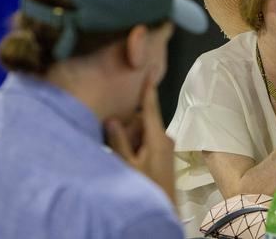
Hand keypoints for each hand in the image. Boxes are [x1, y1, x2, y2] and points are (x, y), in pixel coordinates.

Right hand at [104, 74, 175, 204]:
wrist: (163, 206)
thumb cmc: (146, 187)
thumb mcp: (127, 165)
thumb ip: (119, 141)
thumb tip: (112, 118)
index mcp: (157, 137)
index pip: (150, 107)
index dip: (148, 88)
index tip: (149, 70)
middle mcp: (164, 138)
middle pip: (142, 120)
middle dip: (127, 124)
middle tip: (111, 134)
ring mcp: (165, 146)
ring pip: (142, 131)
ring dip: (130, 136)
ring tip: (119, 152)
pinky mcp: (162, 153)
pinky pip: (146, 140)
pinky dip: (135, 143)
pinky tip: (125, 156)